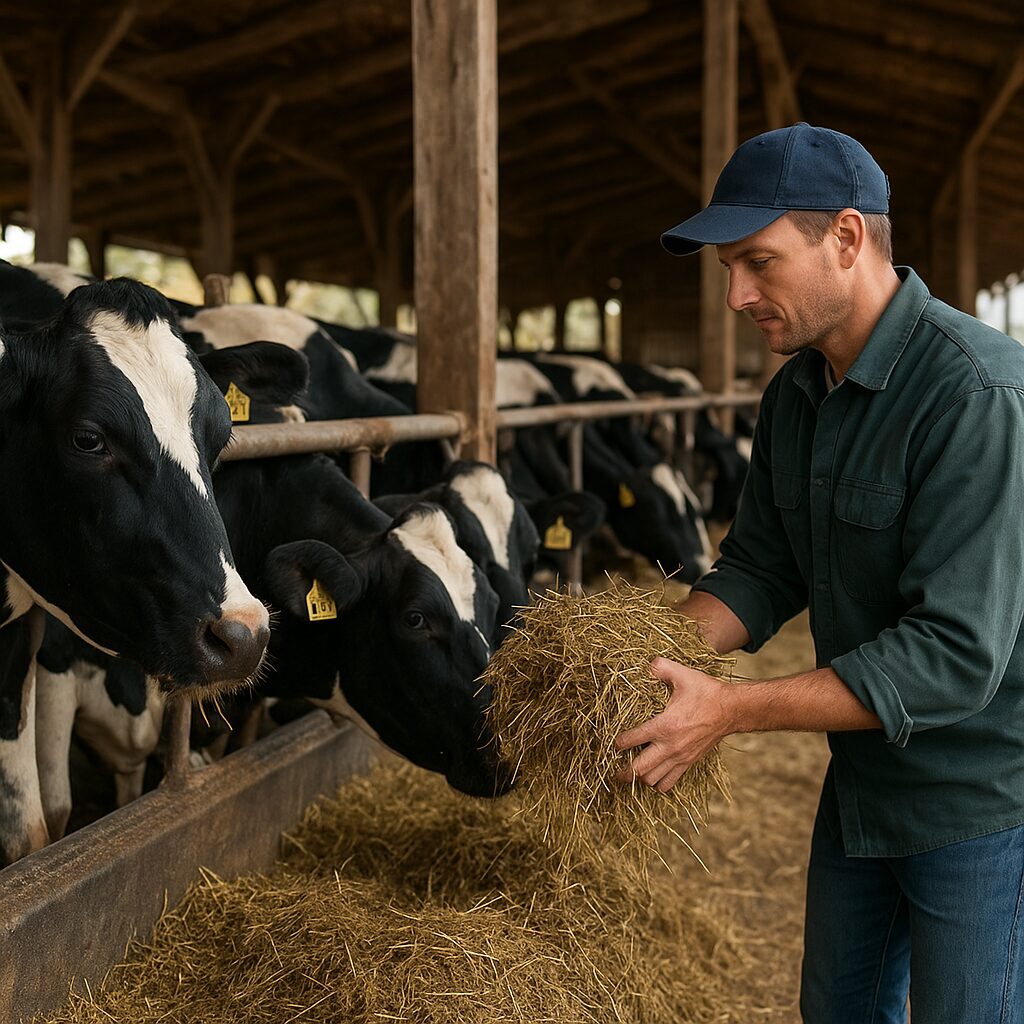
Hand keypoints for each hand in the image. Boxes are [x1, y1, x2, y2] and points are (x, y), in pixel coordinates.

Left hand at [614, 657, 732, 792]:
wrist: (732, 709)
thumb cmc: (706, 691)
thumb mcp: (682, 674)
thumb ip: (661, 667)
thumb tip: (646, 665)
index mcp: (665, 725)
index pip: (632, 739)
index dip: (619, 742)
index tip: (614, 741)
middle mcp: (670, 745)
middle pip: (639, 769)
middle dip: (624, 772)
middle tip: (614, 771)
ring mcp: (681, 757)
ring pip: (653, 780)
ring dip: (640, 779)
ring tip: (632, 774)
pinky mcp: (689, 762)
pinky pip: (670, 782)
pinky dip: (659, 783)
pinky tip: (653, 775)